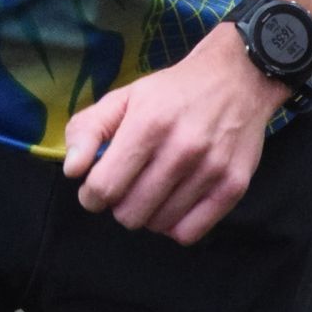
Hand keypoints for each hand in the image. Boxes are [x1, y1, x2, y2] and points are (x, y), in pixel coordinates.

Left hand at [59, 25, 290, 244]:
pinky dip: (176, 225)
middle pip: (130, 213)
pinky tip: (175, 202)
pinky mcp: (234, 186)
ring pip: (158, 225)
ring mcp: (211, 170)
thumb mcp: (124, 97)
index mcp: (148, 125)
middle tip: (129, 185)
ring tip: (154, 188)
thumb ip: (89, 129)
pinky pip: (190, 233)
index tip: (96, 188)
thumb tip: (72, 170)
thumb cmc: (173, 92)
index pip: (104, 187)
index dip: (91, 195)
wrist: (238, 79)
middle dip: (119, 205)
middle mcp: (182, 150)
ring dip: (149, 213)